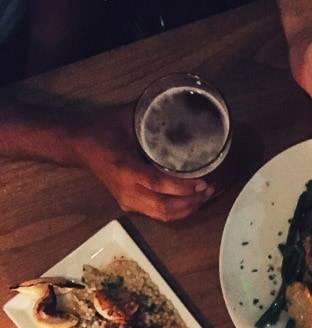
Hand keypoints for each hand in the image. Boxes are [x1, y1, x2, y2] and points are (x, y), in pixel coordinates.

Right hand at [73, 105, 213, 221]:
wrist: (78, 145)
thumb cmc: (102, 129)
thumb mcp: (127, 117)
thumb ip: (152, 113)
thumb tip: (179, 103)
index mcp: (125, 168)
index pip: (158, 184)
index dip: (182, 187)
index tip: (202, 182)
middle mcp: (126, 190)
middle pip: (164, 207)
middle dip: (190, 202)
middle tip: (208, 190)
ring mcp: (127, 200)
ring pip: (162, 215)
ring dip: (186, 210)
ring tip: (203, 197)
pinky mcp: (129, 205)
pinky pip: (157, 214)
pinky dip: (177, 212)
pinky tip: (190, 202)